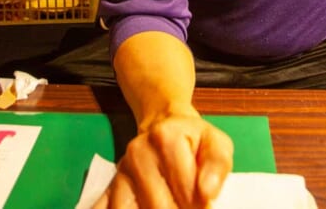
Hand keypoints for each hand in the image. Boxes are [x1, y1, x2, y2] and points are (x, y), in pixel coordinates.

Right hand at [94, 110, 232, 208]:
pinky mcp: (111, 183)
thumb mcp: (216, 144)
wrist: (164, 126)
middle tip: (190, 207)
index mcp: (166, 139)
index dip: (200, 206)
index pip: (186, 189)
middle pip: (159, 205)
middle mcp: (138, 152)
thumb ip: (217, 166)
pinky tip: (140, 206)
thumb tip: (207, 194)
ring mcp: (121, 170)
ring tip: (171, 204)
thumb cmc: (194, 139)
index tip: (205, 206)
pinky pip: (109, 206)